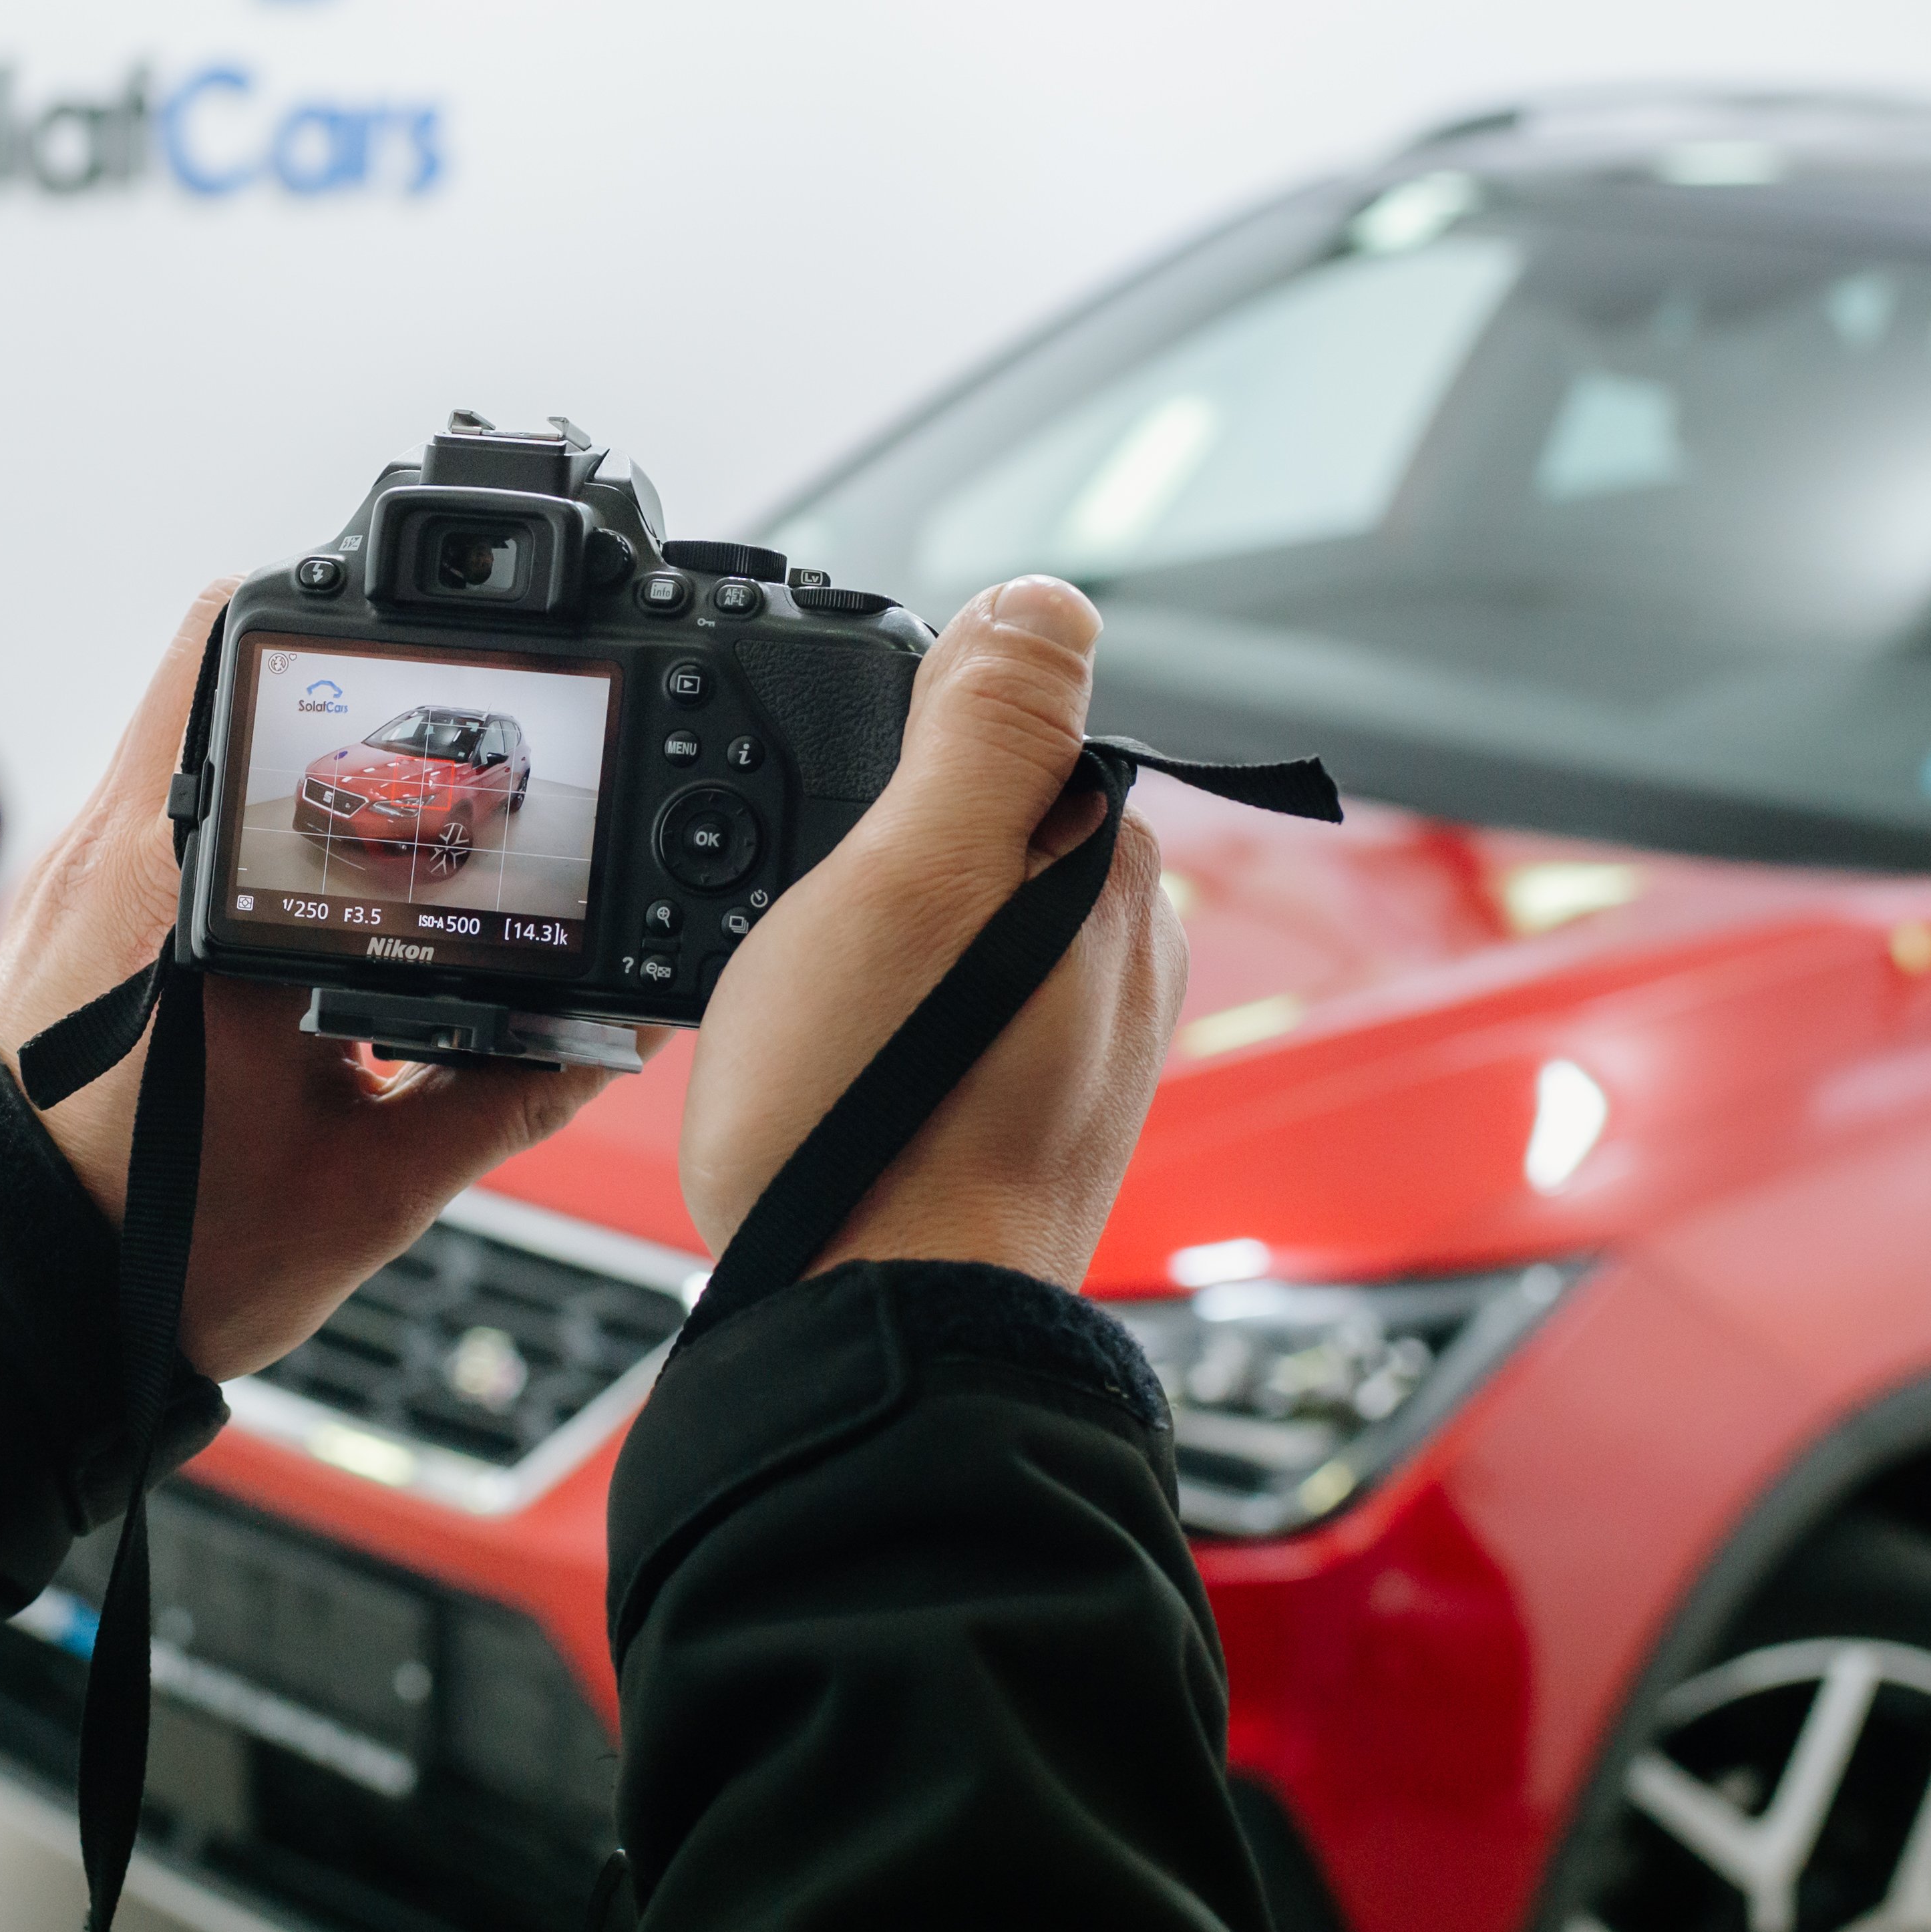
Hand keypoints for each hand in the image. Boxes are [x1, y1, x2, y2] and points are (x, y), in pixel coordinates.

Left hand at [0, 582, 649, 1380]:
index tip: (431, 653)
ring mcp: (67, 887)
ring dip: (282, 780)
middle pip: (217, 675)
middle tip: (426, 756)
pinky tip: (303, 935)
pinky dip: (238, 853)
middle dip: (335, 705)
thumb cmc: (152, 1260)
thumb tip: (616, 1033)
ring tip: (376, 853)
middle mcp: (109, 856)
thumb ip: (512, 1095)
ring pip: (188, 757)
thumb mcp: (374, 1187)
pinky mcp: (54, 930)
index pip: (242, 640)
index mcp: (187, 885)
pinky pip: (159, 836)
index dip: (349, 624)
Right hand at [681, 575, 1184, 1292]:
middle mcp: (1126, 952)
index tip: (815, 829)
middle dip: (879, 853)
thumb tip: (1044, 598)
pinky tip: (835, 1068)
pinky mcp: (1027, 1119)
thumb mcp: (913, 870)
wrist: (877, 1333)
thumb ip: (989, 724)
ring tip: (812, 1014)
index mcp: (1116, 867)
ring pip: (955, 929)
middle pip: (977, 830)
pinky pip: (943, 1018)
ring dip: (872, 943)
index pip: (1008, 730)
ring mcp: (1082, 1043)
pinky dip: (880, 1022)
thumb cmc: (885, 1112)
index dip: (886, 757)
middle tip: (804, 937)